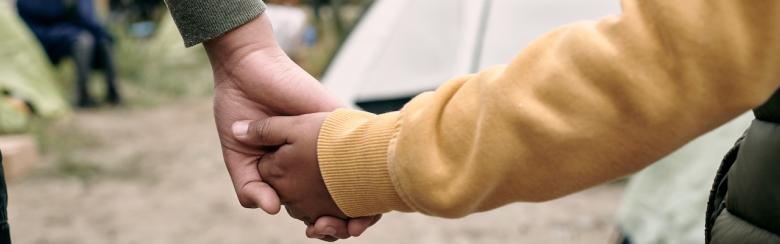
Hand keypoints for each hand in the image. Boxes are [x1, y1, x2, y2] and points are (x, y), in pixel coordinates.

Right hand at [205, 15, 378, 239]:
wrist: (245, 69)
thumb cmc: (239, 110)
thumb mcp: (239, 157)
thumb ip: (250, 187)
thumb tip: (273, 210)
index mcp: (297, 172)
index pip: (319, 207)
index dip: (324, 225)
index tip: (316, 230)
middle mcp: (319, 160)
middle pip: (345, 201)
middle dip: (344, 223)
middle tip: (329, 227)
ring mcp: (332, 142)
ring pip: (363, 181)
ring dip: (363, 206)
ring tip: (349, 222)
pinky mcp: (341, 119)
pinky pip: (366, 145)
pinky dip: (370, 172)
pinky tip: (363, 190)